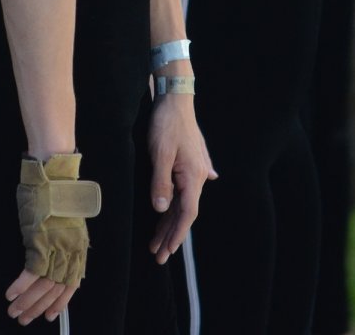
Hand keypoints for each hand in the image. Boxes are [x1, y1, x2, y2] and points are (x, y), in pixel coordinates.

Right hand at [9, 154, 96, 324]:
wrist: (54, 172)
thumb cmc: (55, 194)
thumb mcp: (65, 223)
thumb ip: (60, 243)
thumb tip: (49, 260)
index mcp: (79, 247)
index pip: (71, 285)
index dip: (59, 303)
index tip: (48, 315)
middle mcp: (71, 251)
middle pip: (55, 289)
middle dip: (37, 307)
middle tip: (23, 319)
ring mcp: (57, 246)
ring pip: (42, 285)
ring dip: (26, 302)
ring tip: (13, 311)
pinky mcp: (41, 241)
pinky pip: (30, 272)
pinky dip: (20, 286)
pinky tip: (10, 294)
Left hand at [146, 90, 214, 263]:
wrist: (176, 98)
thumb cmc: (167, 124)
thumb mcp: (160, 154)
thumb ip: (160, 183)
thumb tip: (160, 209)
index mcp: (193, 177)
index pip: (186, 214)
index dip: (176, 234)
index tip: (166, 251)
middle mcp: (197, 176)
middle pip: (184, 212)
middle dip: (171, 235)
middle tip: (158, 256)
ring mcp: (194, 170)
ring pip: (182, 203)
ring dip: (170, 222)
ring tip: (157, 240)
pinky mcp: (188, 163)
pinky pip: (181, 191)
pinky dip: (174, 205)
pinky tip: (172, 211)